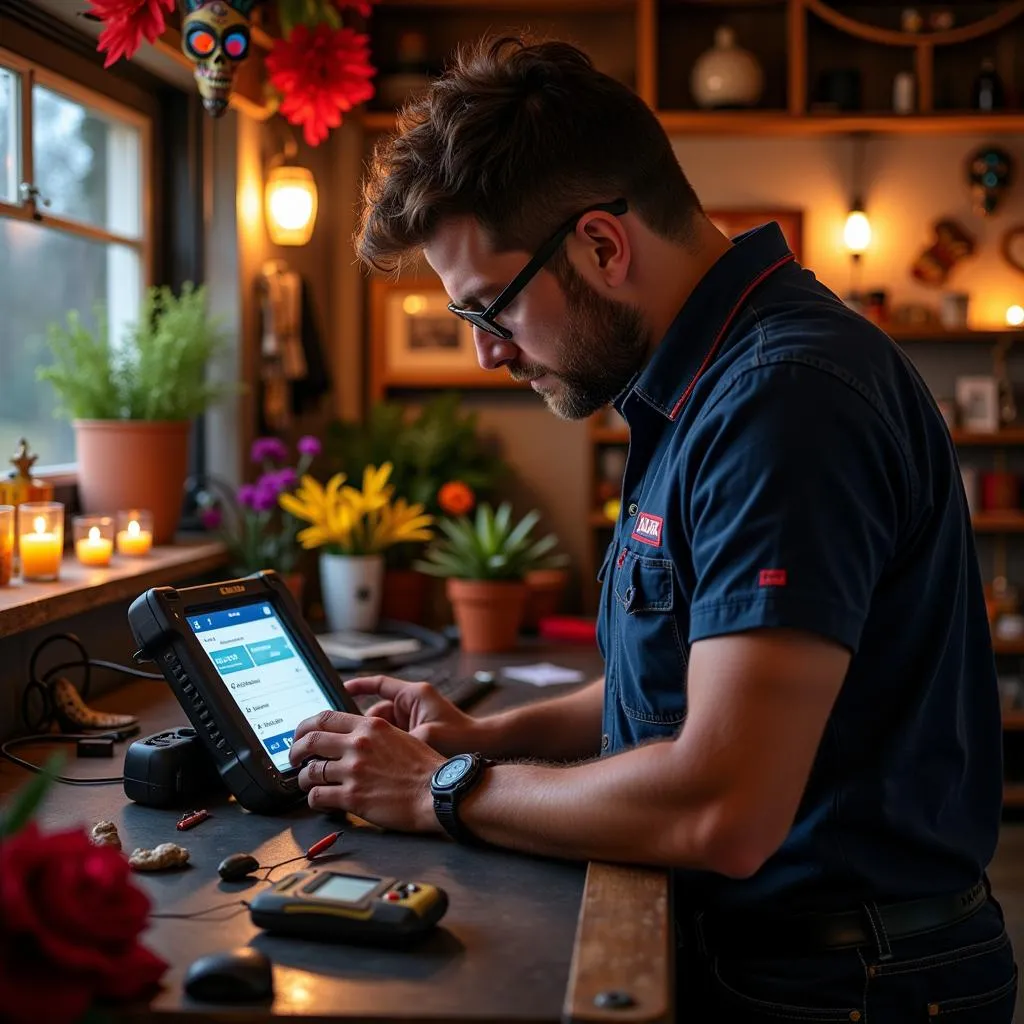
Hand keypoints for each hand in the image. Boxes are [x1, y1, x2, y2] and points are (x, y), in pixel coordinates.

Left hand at [288, 712, 444, 831]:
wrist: (438, 792)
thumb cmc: (425, 768)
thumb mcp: (399, 737)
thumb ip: (374, 735)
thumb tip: (354, 738)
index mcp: (371, 726)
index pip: (325, 717)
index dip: (305, 726)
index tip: (301, 735)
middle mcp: (359, 744)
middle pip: (310, 740)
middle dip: (295, 750)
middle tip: (294, 759)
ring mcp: (354, 770)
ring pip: (310, 771)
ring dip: (304, 779)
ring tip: (307, 784)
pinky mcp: (352, 796)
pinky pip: (318, 797)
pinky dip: (314, 800)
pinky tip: (321, 802)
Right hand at [342, 674, 481, 755]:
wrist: (485, 747)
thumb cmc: (462, 738)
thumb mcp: (426, 736)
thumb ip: (398, 741)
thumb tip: (373, 749)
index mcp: (414, 695)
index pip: (379, 685)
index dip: (358, 686)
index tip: (341, 690)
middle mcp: (412, 704)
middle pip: (376, 712)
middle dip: (364, 728)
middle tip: (350, 744)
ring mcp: (414, 719)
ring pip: (383, 728)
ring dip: (376, 742)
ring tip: (369, 758)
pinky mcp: (417, 733)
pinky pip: (393, 738)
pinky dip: (387, 748)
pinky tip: (381, 762)